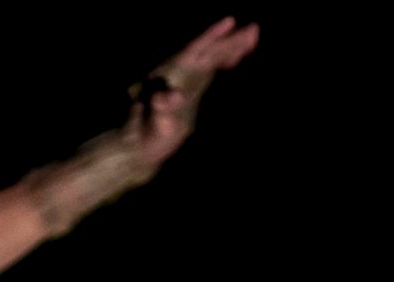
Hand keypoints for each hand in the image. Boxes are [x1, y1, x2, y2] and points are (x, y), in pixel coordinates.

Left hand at [126, 16, 260, 169]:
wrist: (139, 146)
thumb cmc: (147, 136)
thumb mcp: (155, 123)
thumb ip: (162, 107)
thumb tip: (174, 96)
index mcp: (172, 75)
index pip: (195, 51)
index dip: (212, 36)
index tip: (231, 22)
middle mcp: (178, 74)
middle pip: (207, 52)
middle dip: (230, 41)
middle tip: (255, 30)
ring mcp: (183, 81)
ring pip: (210, 59)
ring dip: (229, 49)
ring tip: (252, 38)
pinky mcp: (188, 91)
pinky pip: (208, 70)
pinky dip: (222, 63)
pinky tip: (233, 61)